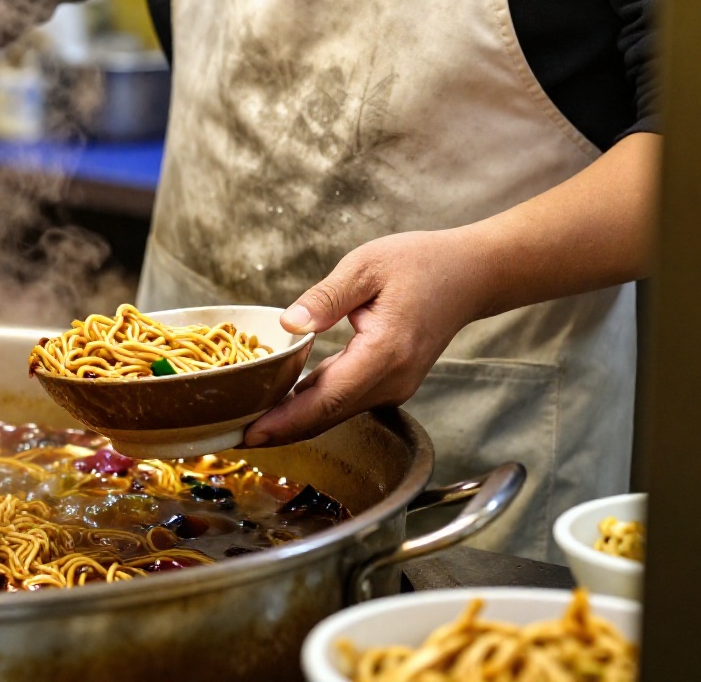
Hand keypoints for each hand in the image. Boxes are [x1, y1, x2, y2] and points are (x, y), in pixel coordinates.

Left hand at [242, 229, 494, 447]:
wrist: (470, 275)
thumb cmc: (421, 264)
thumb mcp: (366, 267)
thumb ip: (325, 299)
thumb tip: (288, 325)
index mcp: (384, 353)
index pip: (327, 399)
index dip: (286, 421)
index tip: (249, 433)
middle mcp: (392, 380)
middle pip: (327, 415)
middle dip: (280, 429)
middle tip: (230, 435)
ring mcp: (394, 386)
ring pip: (335, 412)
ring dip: (293, 419)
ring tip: (246, 421)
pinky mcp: (390, 383)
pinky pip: (345, 399)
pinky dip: (312, 405)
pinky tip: (280, 402)